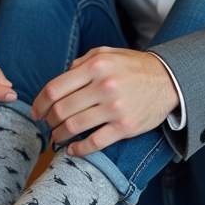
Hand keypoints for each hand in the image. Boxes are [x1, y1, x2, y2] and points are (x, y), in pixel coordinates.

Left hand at [31, 47, 177, 156]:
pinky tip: (73, 150)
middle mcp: (103, 86)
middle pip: (61, 110)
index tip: (36, 112)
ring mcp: (115, 108)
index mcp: (95, 66)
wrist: (168, 80)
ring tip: (57, 137)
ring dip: (59, 136)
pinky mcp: (125, 127)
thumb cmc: (133, 67)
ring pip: (74, 127)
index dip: (40, 103)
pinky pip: (94, 143)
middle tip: (47, 125)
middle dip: (48, 121)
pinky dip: (78, 149)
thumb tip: (60, 80)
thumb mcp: (106, 54)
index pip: (55, 88)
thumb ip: (80, 63)